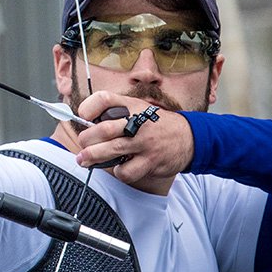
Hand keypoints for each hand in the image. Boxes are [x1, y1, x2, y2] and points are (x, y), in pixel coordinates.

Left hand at [76, 91, 193, 184]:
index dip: (89, 107)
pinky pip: (126, 171)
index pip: (105, 99)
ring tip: (84, 160)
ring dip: (92, 157)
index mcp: (132, 106)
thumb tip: (86, 124)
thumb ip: (115, 113)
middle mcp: (138, 123)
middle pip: (103, 129)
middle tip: (82, 144)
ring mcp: (144, 143)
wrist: (189, 137)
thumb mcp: (138, 109)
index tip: (82, 116)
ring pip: (112, 150)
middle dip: (86, 139)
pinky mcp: (151, 161)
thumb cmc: (155, 124)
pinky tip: (119, 167)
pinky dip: (118, 171)